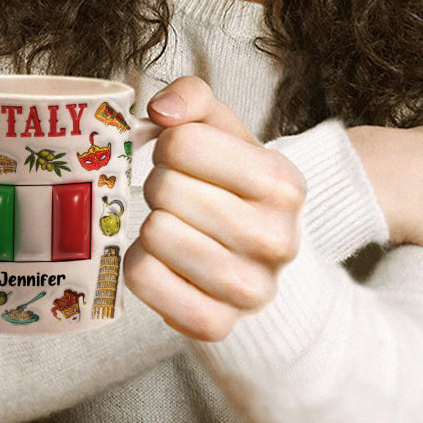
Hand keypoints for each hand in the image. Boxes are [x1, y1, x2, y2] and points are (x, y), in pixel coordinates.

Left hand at [124, 77, 304, 341]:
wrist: (255, 257)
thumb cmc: (228, 183)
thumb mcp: (221, 130)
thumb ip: (193, 97)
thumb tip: (162, 110)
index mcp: (283, 182)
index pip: (181, 143)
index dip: (168, 145)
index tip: (183, 159)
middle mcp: (278, 239)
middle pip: (164, 190)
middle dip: (159, 186)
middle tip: (176, 196)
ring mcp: (251, 290)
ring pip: (154, 235)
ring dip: (149, 224)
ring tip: (173, 226)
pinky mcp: (216, 325)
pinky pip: (142, 279)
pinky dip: (139, 265)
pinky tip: (163, 260)